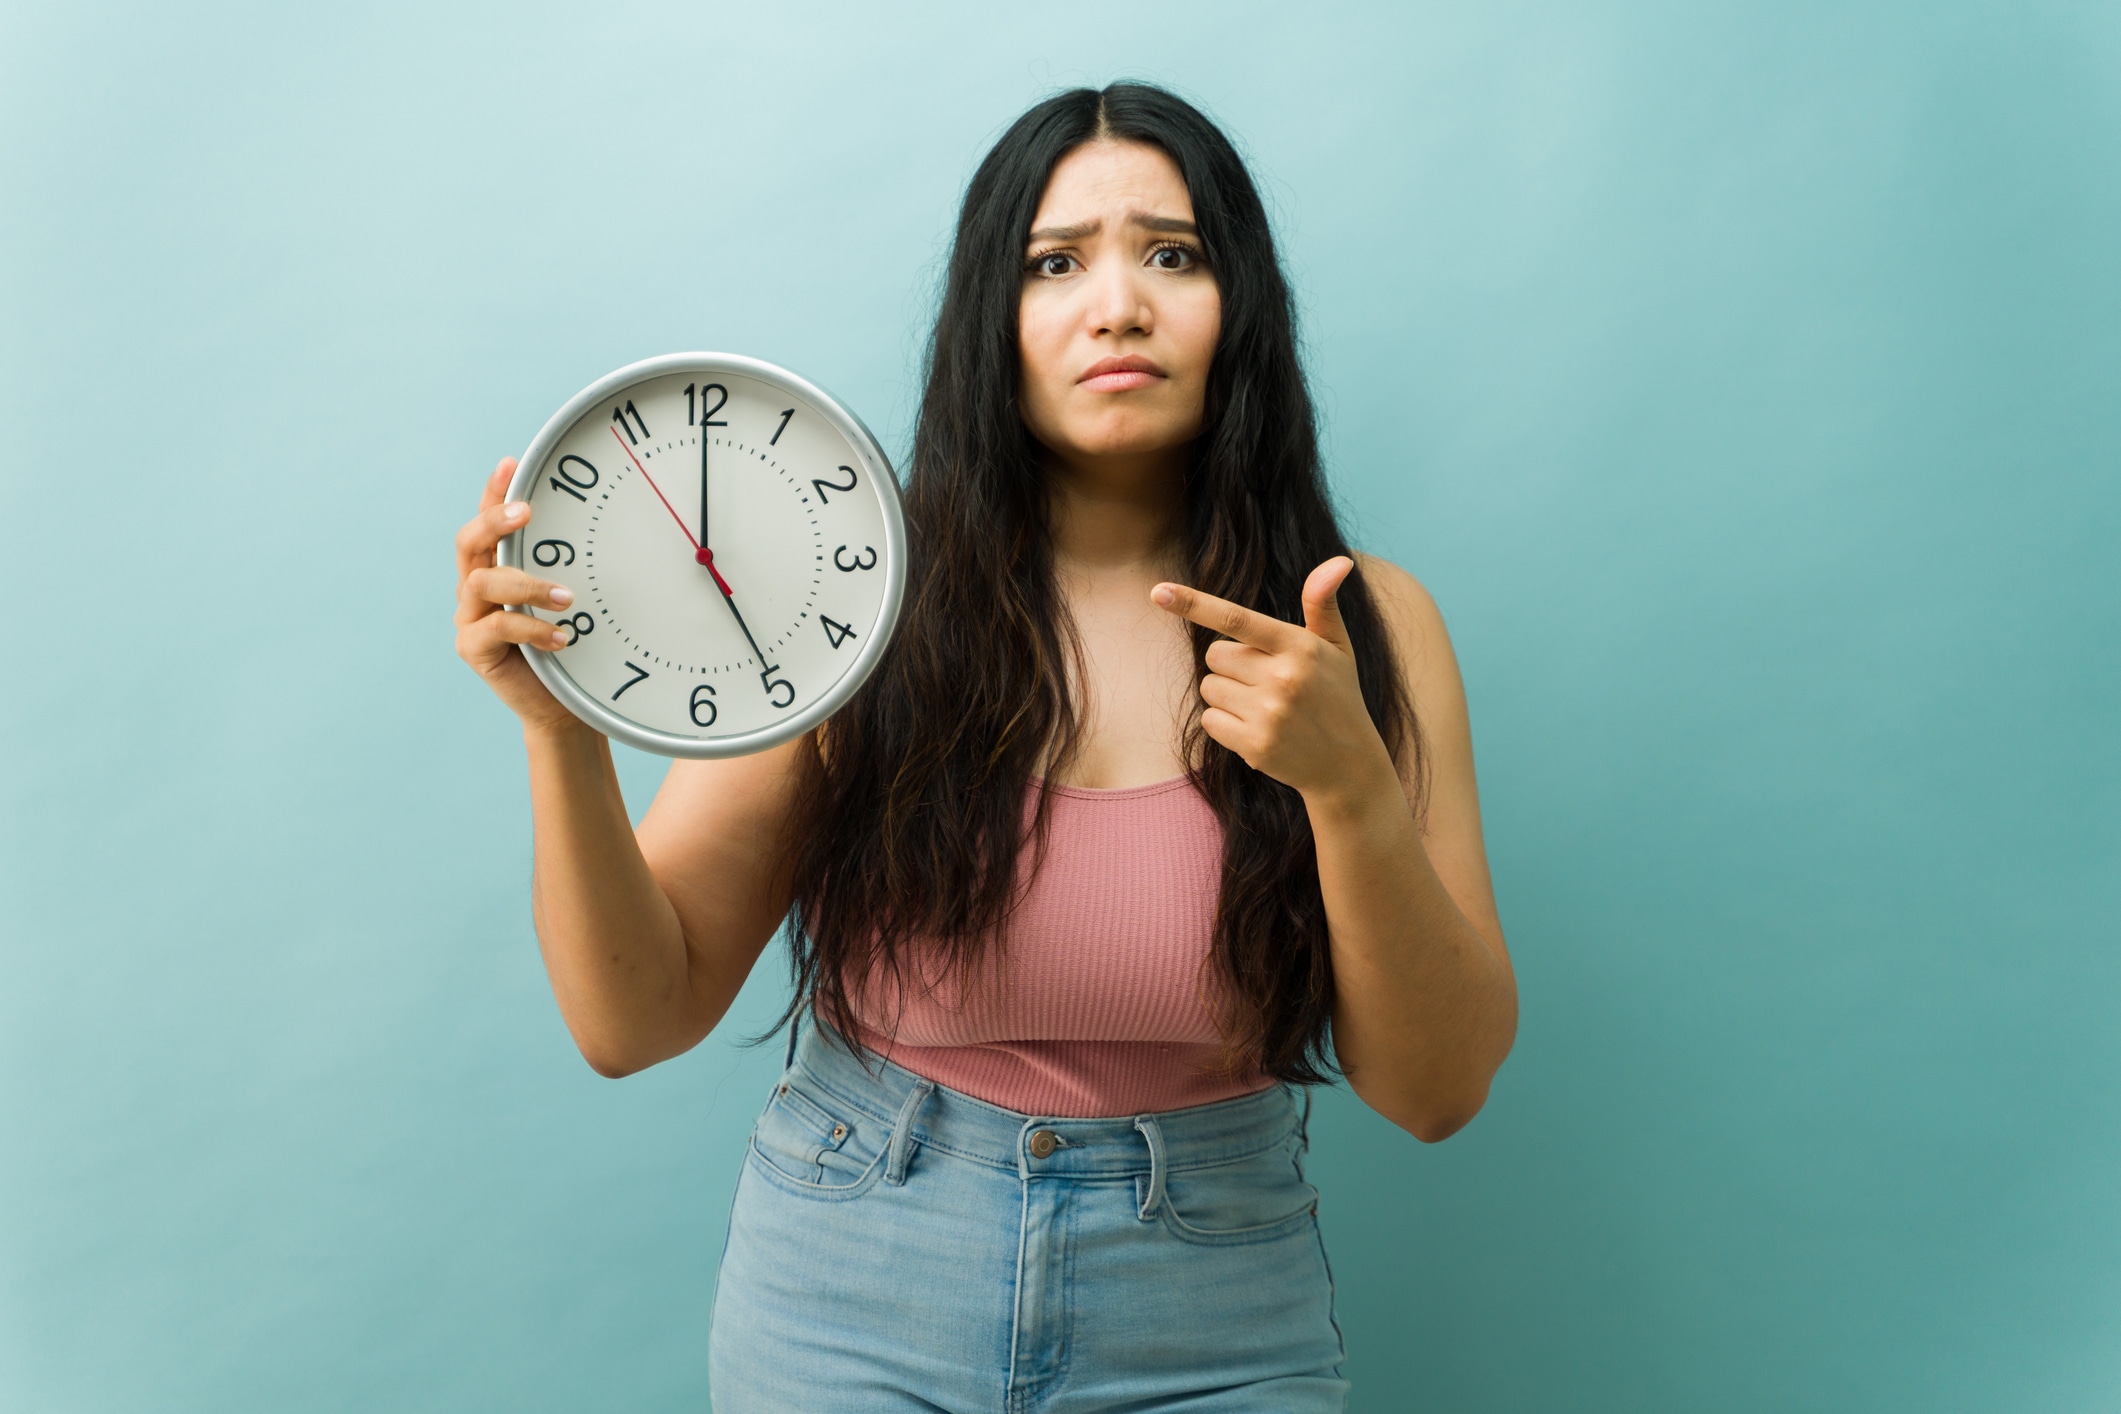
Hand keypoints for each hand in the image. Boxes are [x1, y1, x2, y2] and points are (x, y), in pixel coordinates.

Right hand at [454, 458, 590, 734]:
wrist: (567, 707)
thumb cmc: (579, 649)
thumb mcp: (586, 601)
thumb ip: (584, 568)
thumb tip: (631, 531)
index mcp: (500, 567)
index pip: (491, 520)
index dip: (495, 490)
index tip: (512, 462)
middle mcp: (478, 588)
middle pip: (468, 541)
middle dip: (494, 520)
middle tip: (527, 513)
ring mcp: (471, 618)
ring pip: (479, 582)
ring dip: (525, 584)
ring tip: (567, 597)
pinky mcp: (473, 649)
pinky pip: (494, 627)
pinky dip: (530, 627)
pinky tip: (563, 636)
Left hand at [1151, 556, 1394, 800]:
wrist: (1349, 765)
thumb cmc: (1338, 696)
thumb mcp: (1337, 647)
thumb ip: (1323, 604)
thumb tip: (1338, 561)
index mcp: (1299, 646)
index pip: (1236, 618)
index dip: (1193, 603)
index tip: (1158, 592)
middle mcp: (1282, 678)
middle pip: (1214, 655)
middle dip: (1230, 664)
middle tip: (1264, 680)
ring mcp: (1268, 714)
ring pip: (1209, 688)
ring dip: (1226, 695)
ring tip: (1264, 706)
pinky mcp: (1255, 745)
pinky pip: (1210, 721)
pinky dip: (1225, 724)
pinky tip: (1256, 728)